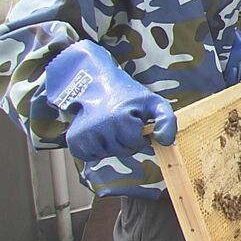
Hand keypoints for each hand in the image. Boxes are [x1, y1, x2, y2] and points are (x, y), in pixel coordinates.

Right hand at [46, 40, 176, 161]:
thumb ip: (167, 120)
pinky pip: (91, 156)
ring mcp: (83, 135)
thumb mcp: (154, 102)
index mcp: (120, 119)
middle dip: (127, 141)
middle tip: (123, 122)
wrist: (97, 84)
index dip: (140, 135)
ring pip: (107, 155)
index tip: (136, 121)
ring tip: (110, 126)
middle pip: (122, 151)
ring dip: (112, 145)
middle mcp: (99, 127)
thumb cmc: (129, 96)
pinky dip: (96, 149)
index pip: (137, 144)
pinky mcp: (73, 140)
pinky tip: (98, 132)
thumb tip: (166, 142)